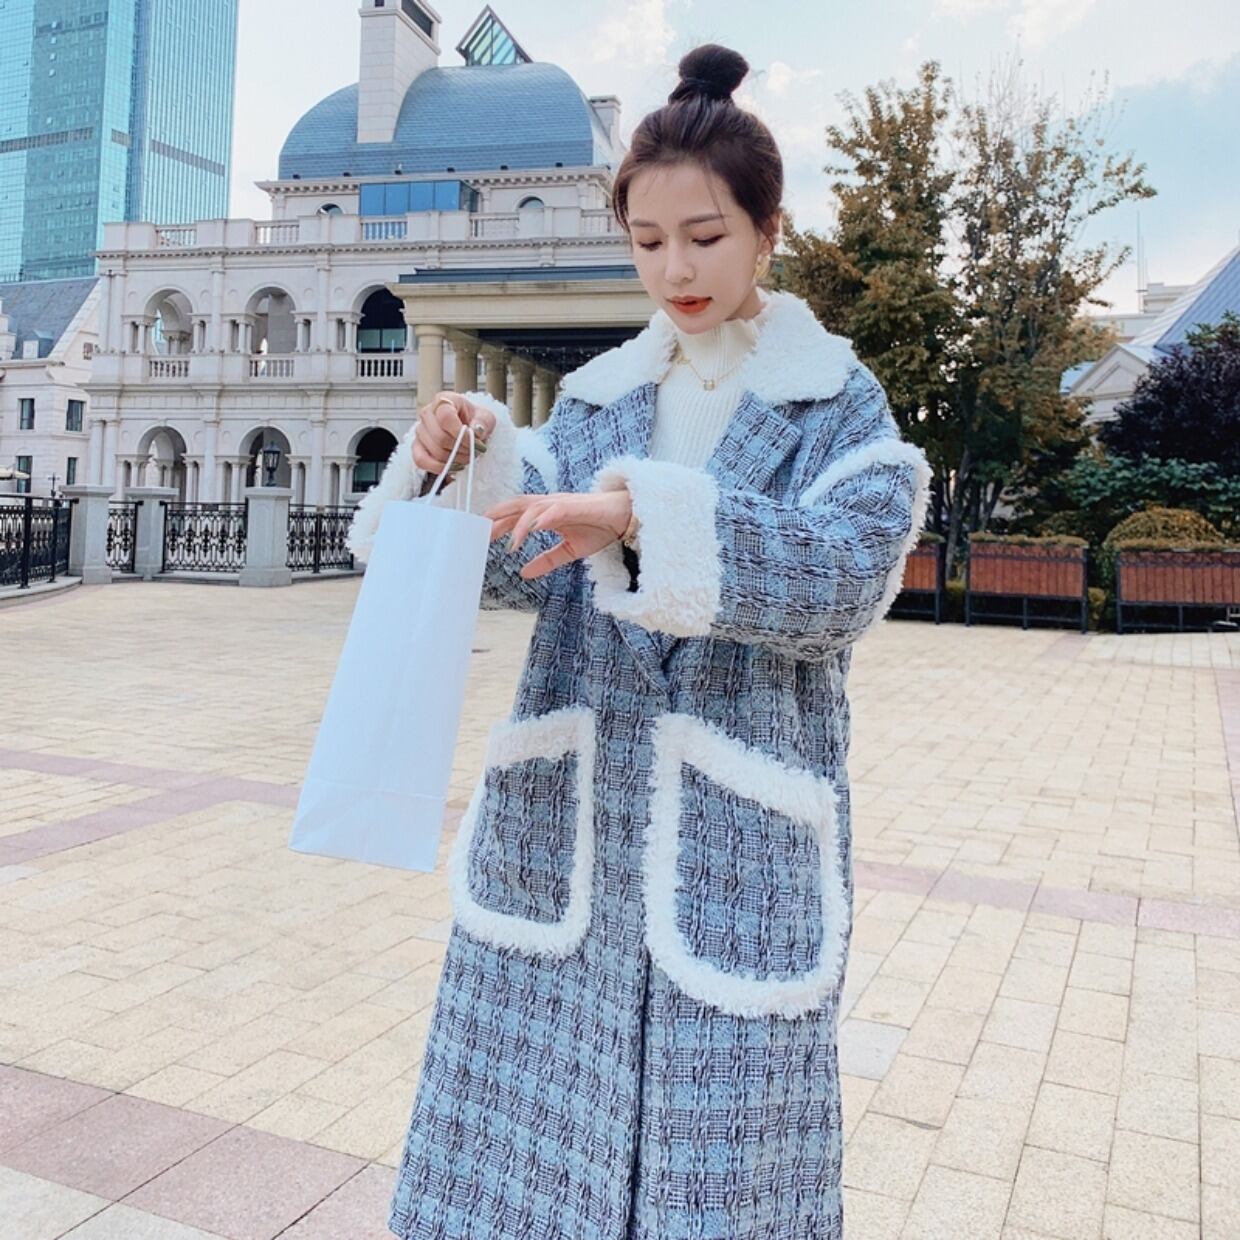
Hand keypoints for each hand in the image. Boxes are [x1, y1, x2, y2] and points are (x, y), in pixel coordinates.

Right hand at [412, 392, 495, 473]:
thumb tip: (475, 431)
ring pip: (434, 451)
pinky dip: (438, 468)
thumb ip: (483, 422)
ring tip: (466, 458)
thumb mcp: (486, 417)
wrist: (467, 426)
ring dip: (454, 459)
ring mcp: (420, 430)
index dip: (461, 434)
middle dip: (460, 450)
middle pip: (440, 437)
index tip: (475, 442)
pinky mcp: (416, 446)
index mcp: (444, 400)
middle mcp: (428, 413)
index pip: (445, 417)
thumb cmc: (474, 420)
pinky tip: (452, 467)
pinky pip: (421, 460)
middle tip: (473, 452)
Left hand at [484, 490, 632, 579]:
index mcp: (547, 513)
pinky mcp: (576, 506)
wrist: (627, 516)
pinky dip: (542, 518)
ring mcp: (562, 503)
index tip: (482, 535)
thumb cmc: (600, 527)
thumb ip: (546, 560)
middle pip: (517, 506)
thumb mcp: (569, 551)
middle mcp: (551, 505)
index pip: (517, 515)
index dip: (499, 523)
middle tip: (481, 533)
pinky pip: (555, 510)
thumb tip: (524, 573)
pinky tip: (533, 528)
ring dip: (518, 523)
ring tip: (509, 542)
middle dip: (498, 518)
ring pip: (533, 508)